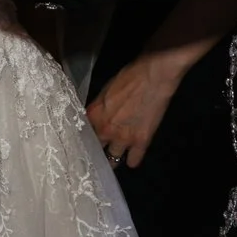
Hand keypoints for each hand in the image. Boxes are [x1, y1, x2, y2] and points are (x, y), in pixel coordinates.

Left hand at [87, 53, 177, 167]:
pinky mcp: (141, 142)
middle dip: (97, 150)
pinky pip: (133, 161)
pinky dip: (132, 160)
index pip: (82, 134)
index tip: (87, 141)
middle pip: (95, 149)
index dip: (86, 138)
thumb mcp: (105, 90)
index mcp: (93, 115)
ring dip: (113, 158)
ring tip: (114, 157)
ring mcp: (123, 138)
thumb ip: (99, 108)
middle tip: (100, 152)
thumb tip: (97, 116)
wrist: (153, 76)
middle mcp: (104, 130)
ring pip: (113, 159)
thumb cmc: (129, 76)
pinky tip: (132, 158)